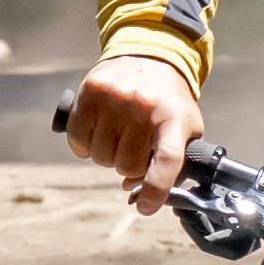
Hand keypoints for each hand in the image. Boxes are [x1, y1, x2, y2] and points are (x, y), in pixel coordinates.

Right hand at [62, 48, 197, 205]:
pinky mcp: (91, 91)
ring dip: (106, 156)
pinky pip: (78, 139)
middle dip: (128, 166)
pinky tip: (95, 134)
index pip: (167, 161)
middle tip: (132, 150)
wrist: (149, 57)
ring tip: (116, 137)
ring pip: (100, 156)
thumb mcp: (184, 127)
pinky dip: (84, 146)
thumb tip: (139, 194)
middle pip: (126, 164)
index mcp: (174, 118)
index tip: (145, 207)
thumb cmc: (167, 102)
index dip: (155, 190)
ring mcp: (116, 97)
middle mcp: (144, 106)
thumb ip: (172, 163)